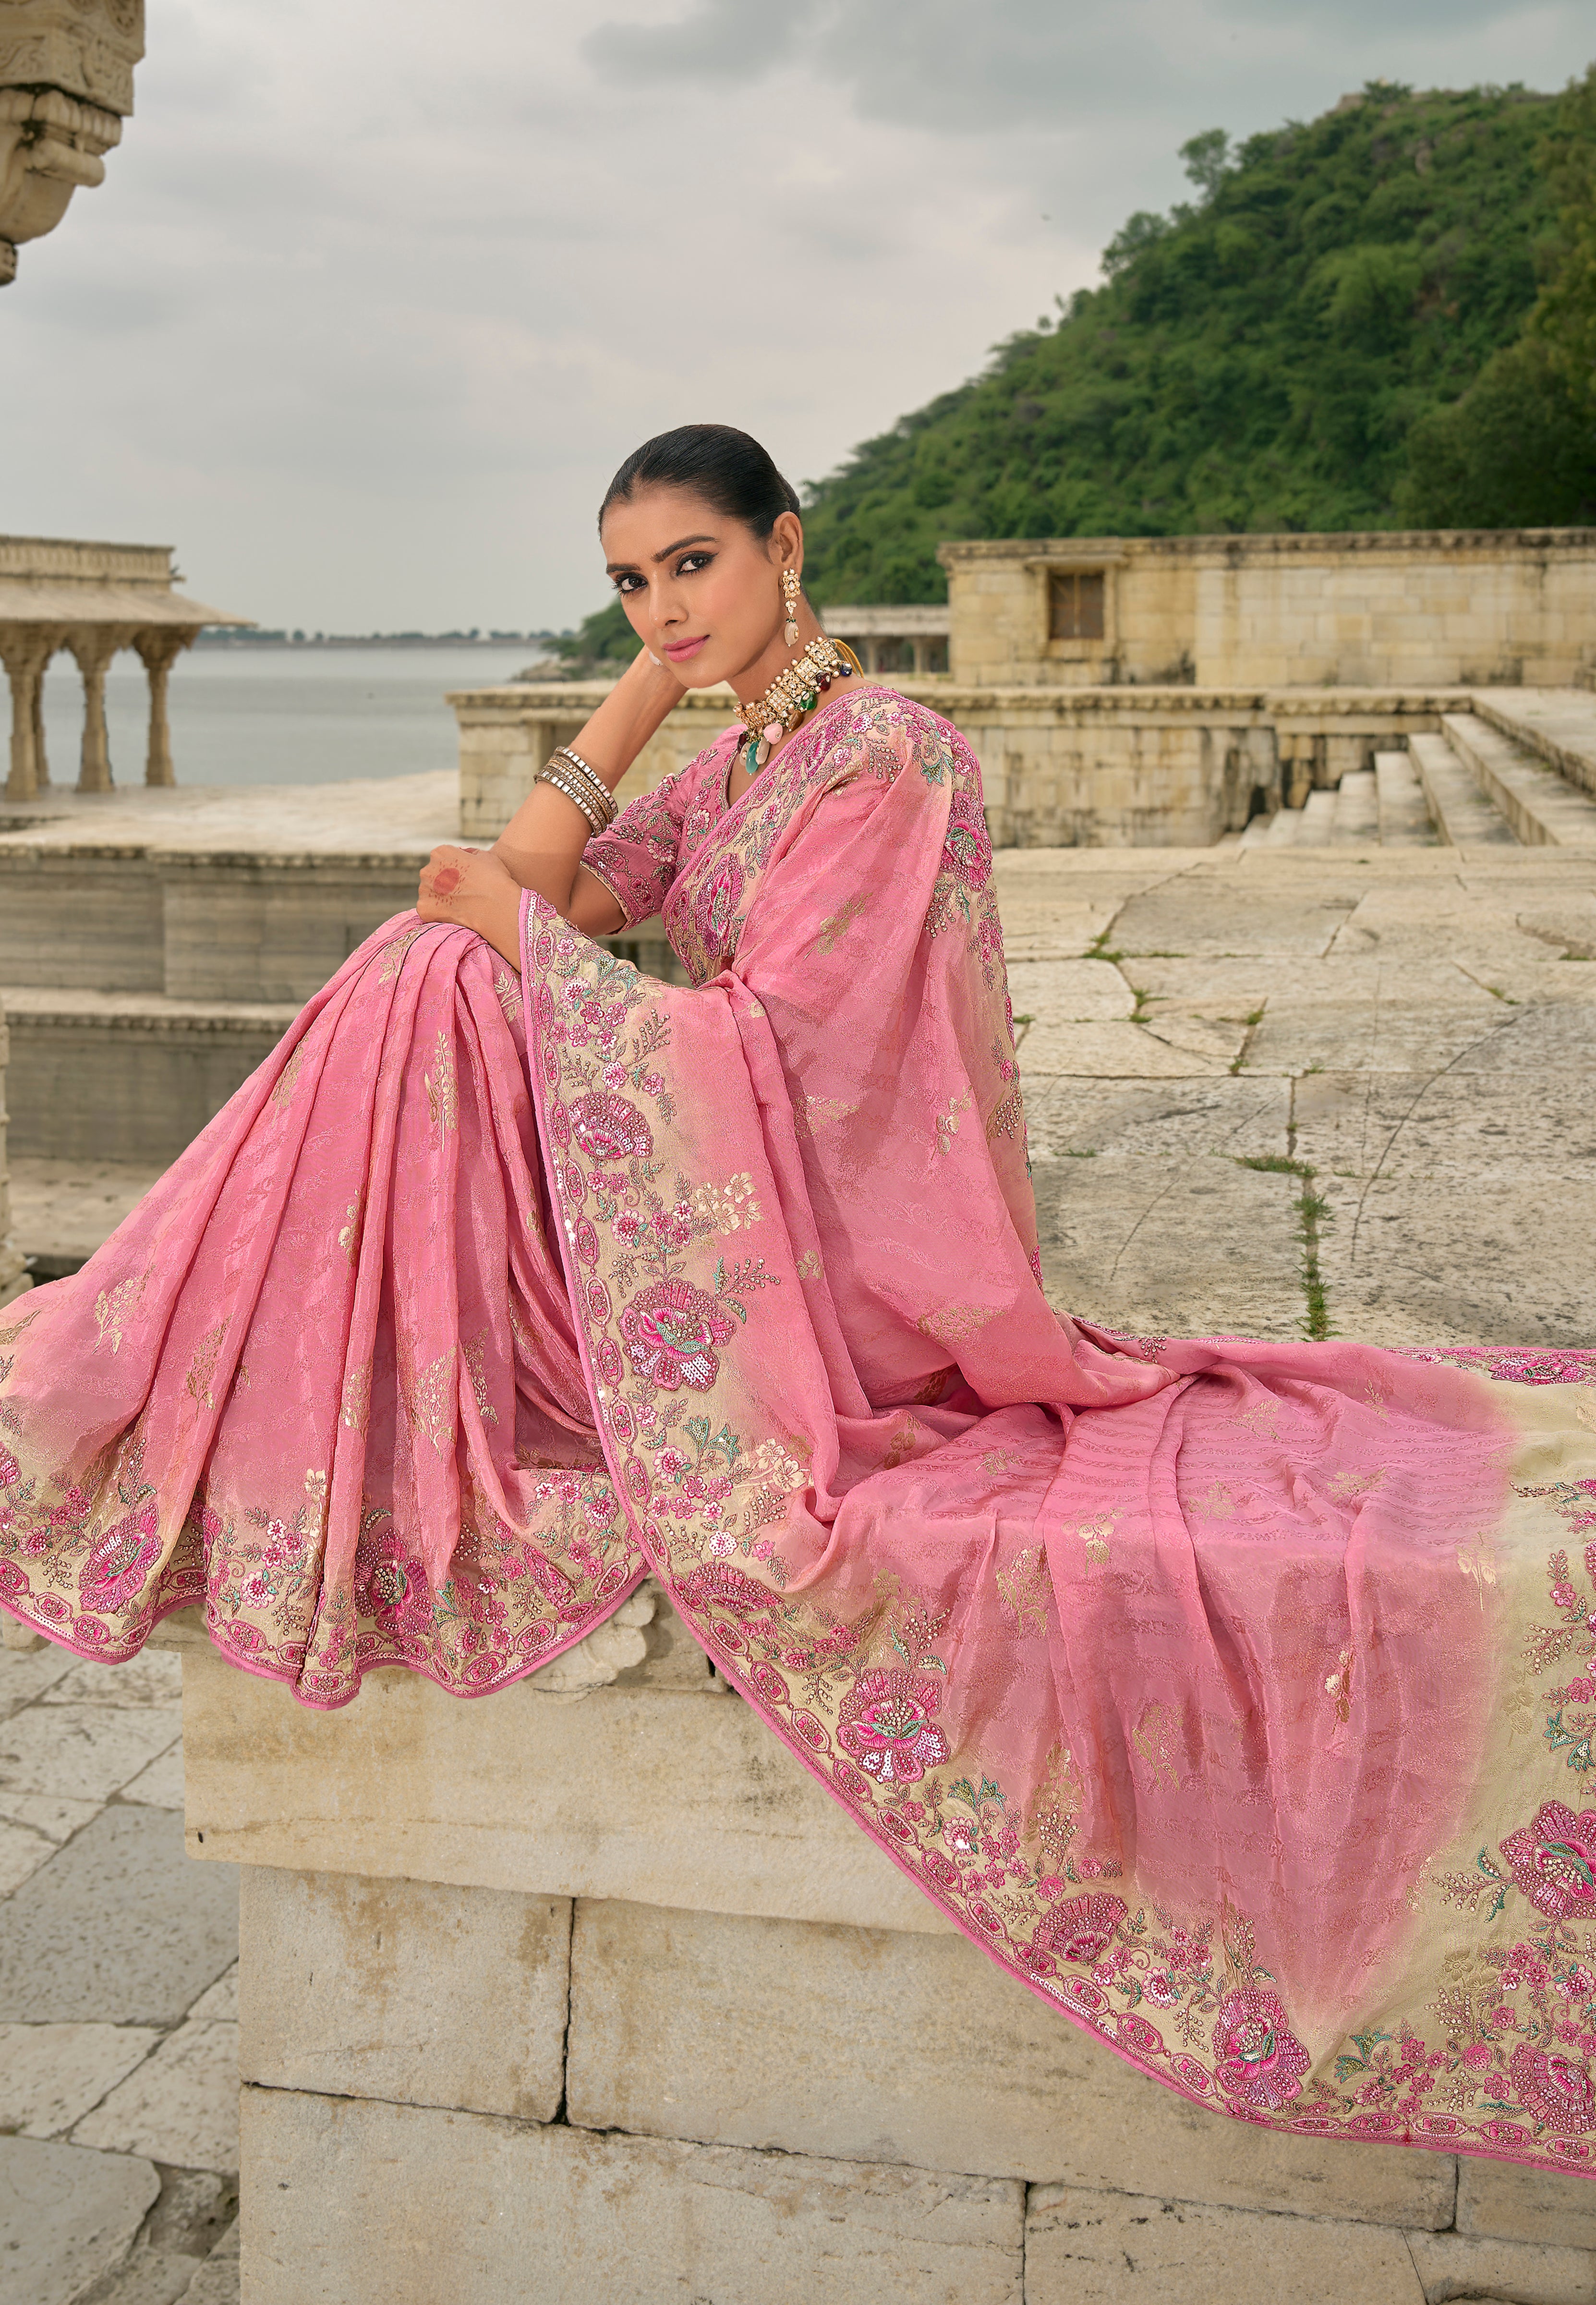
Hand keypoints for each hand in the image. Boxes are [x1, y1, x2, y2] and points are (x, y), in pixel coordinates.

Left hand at [417, 844, 523, 966]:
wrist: (497, 905)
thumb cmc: (495, 879)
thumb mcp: (485, 856)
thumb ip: (469, 852)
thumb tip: (463, 853)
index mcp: (441, 852)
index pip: (441, 860)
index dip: (454, 870)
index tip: (465, 879)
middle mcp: (428, 868)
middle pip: (432, 876)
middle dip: (443, 884)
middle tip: (462, 894)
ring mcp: (424, 889)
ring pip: (428, 894)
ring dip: (439, 899)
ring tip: (459, 905)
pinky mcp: (424, 908)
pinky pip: (427, 911)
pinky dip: (436, 914)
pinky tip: (452, 915)